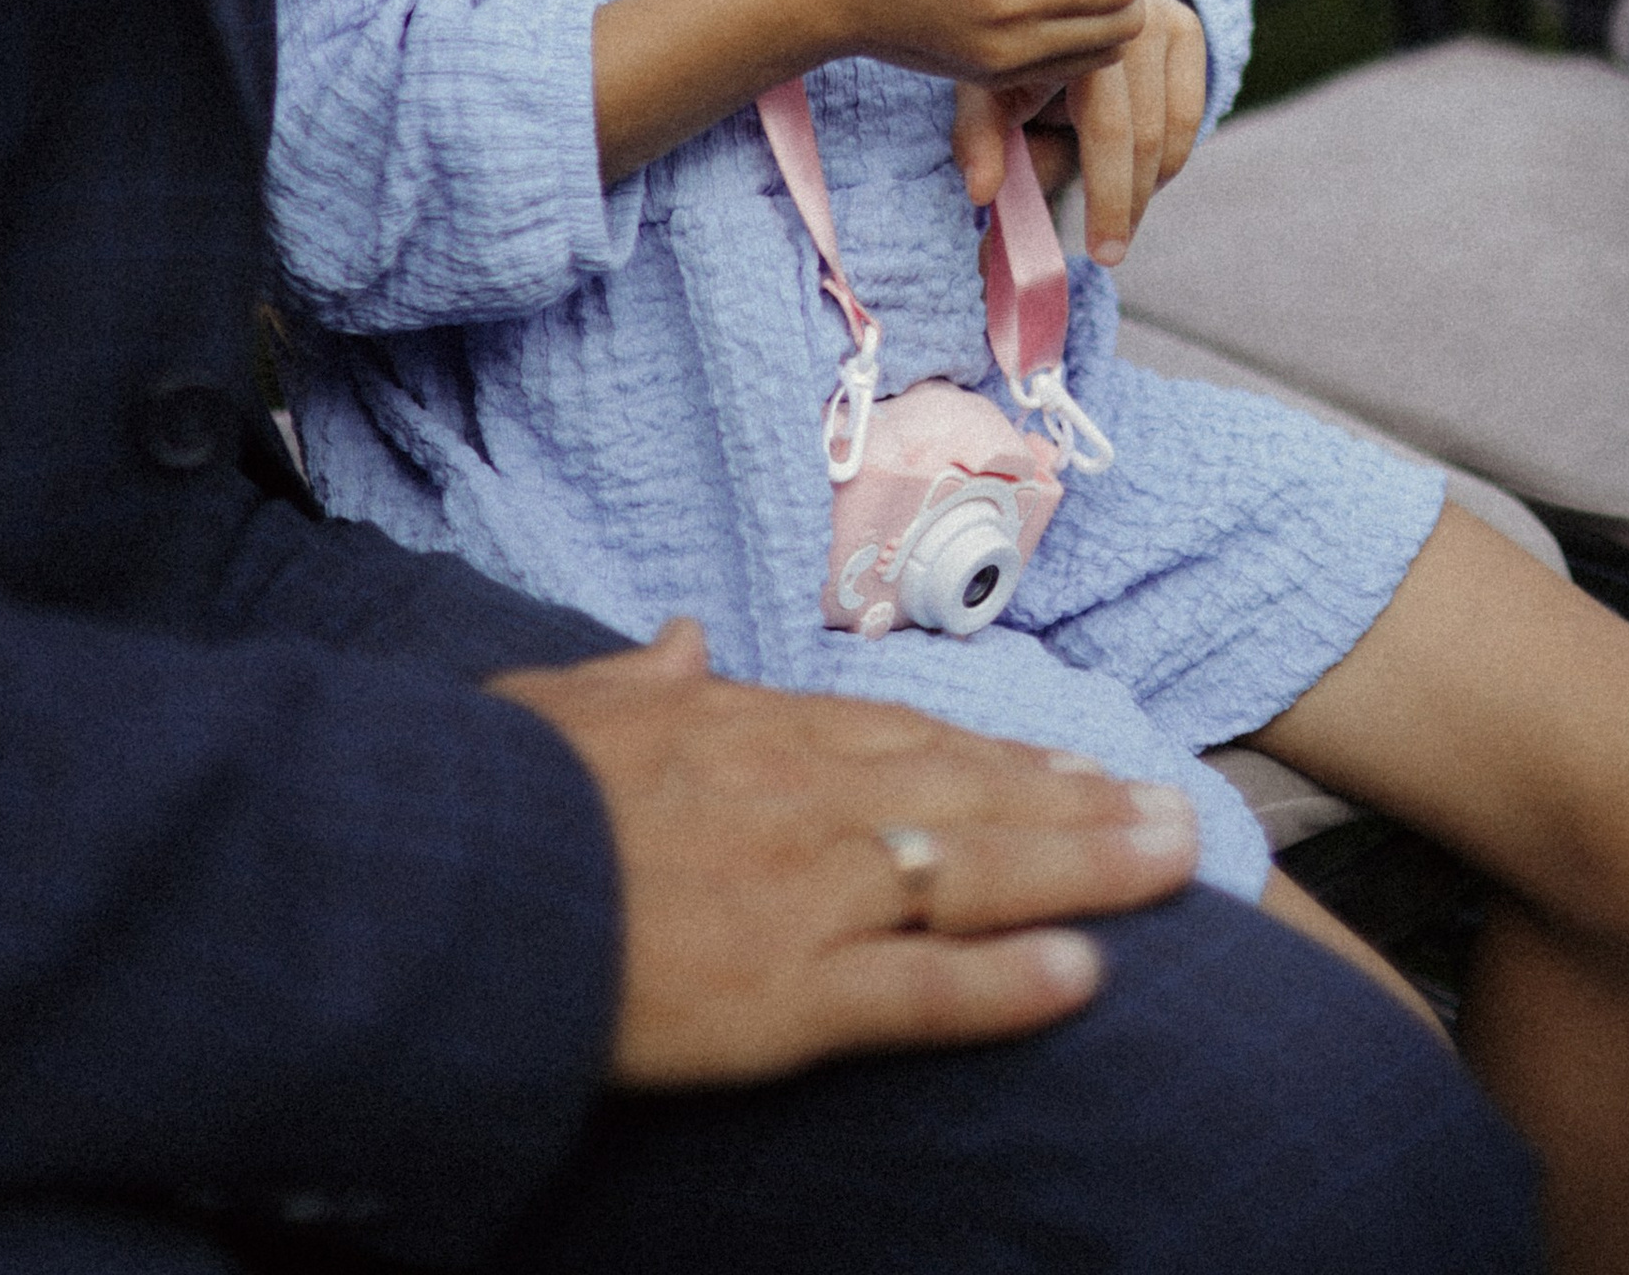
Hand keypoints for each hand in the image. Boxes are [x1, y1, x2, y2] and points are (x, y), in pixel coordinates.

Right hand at [494, 618, 1199, 1084]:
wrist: (453, 874)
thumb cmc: (496, 792)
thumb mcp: (569, 705)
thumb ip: (644, 676)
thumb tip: (683, 636)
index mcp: (752, 732)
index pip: (905, 740)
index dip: (999, 759)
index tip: (1072, 767)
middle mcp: (804, 800)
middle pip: (969, 795)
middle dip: (1078, 806)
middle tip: (1175, 811)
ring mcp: (808, 893)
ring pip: (975, 873)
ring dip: (1084, 869)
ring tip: (1174, 865)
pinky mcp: (790, 992)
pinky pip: (921, 989)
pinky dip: (1007, 984)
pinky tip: (1086, 979)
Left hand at [953, 0, 1206, 263]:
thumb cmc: (1013, 40)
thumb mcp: (985, 77)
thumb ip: (983, 134)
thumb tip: (981, 194)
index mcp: (1073, 25)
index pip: (1108, 127)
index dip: (1107, 194)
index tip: (1102, 253)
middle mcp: (1128, 14)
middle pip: (1142, 134)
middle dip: (1125, 201)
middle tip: (1109, 249)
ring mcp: (1162, 15)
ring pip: (1169, 130)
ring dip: (1146, 183)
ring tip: (1117, 217)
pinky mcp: (1187, 27)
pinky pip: (1189, 113)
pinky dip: (1168, 154)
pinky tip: (1139, 176)